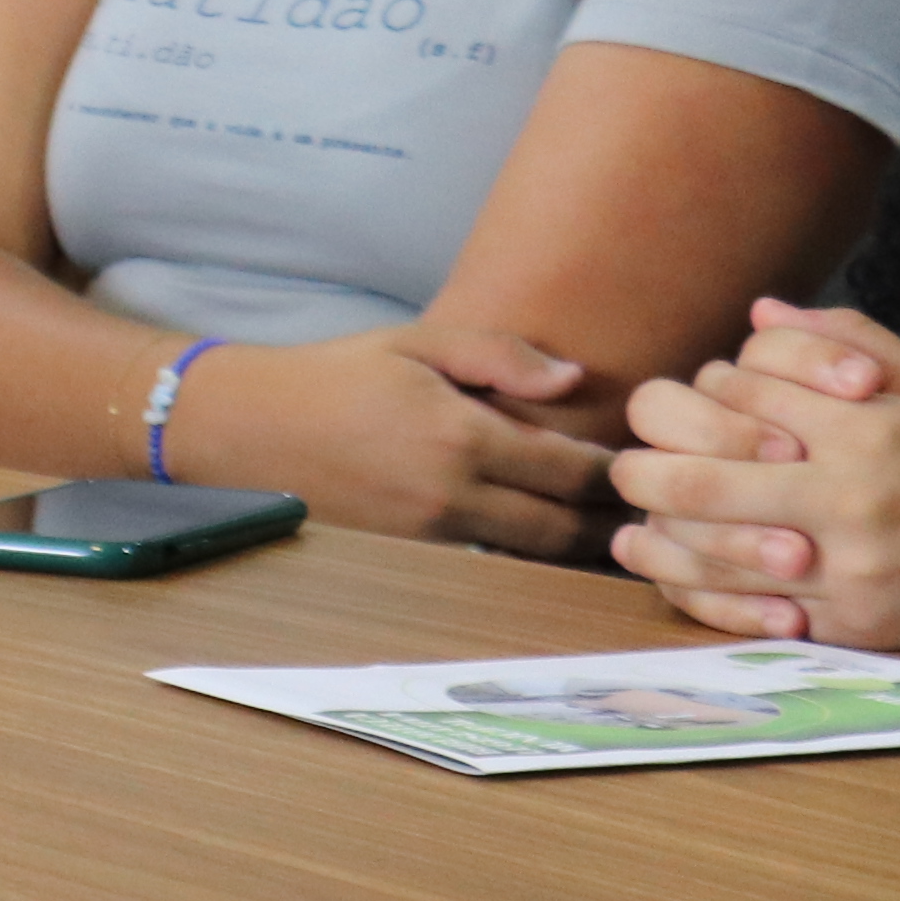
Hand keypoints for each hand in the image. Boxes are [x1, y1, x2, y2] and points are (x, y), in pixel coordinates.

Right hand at [168, 324, 606, 553]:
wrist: (248, 429)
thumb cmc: (335, 375)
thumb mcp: (419, 342)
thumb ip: (502, 356)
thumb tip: (575, 380)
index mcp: (461, 435)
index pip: (571, 468)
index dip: (618, 470)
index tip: (648, 462)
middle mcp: (451, 494)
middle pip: (564, 528)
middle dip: (611, 520)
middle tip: (651, 508)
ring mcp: (429, 534)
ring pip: (531, 554)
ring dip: (575, 545)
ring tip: (612, 528)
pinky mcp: (410, 553)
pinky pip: (489, 558)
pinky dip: (526, 551)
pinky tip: (546, 534)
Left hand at [605, 300, 899, 649]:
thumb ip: (845, 339)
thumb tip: (758, 313)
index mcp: (868, 427)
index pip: (741, 393)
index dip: (710, 390)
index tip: (713, 397)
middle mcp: (851, 498)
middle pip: (698, 478)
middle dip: (643, 465)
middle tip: (629, 462)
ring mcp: (846, 568)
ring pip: (708, 549)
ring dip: (655, 529)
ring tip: (634, 514)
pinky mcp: (846, 623)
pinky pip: (743, 608)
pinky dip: (690, 586)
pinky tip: (657, 562)